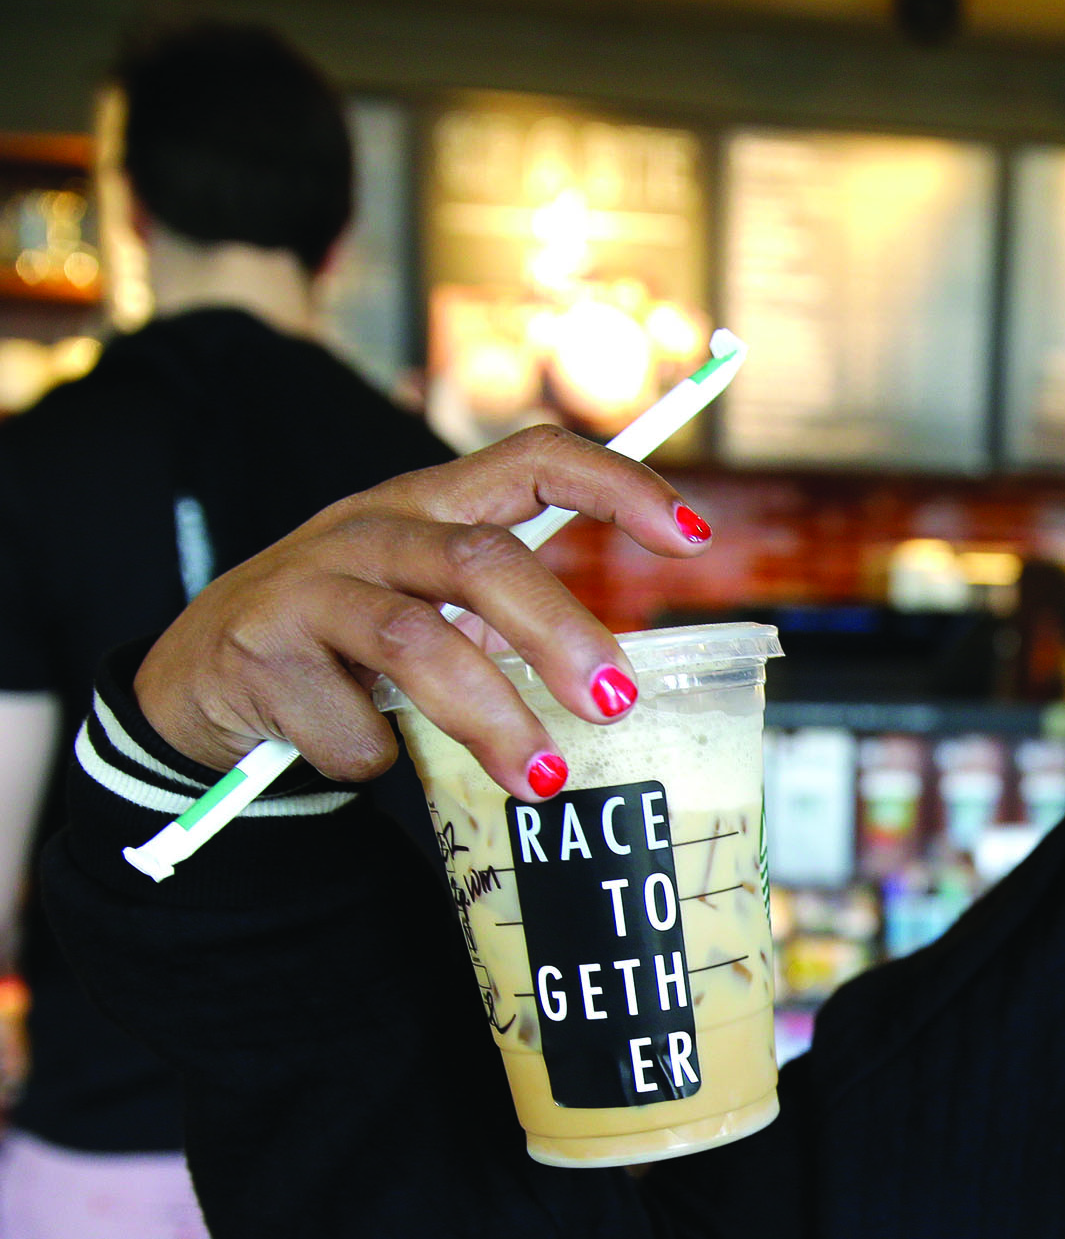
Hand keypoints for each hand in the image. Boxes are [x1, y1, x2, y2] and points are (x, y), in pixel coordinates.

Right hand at [132, 426, 710, 801]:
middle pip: (485, 561)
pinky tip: (370, 761)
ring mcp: (308, 585)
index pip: (533, 459)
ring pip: (418, 644)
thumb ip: (502, 619)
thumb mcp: (425, 608)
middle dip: (561, 634)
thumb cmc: (344, 645)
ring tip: (540, 778)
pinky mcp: (261, 652)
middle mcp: (371, 529)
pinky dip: (374, 757)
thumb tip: (618, 685)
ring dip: (491, 718)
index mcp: (427, 505)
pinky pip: (350, 721)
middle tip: (614, 702)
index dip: (618, 485)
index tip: (694, 535)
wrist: (198, 684)